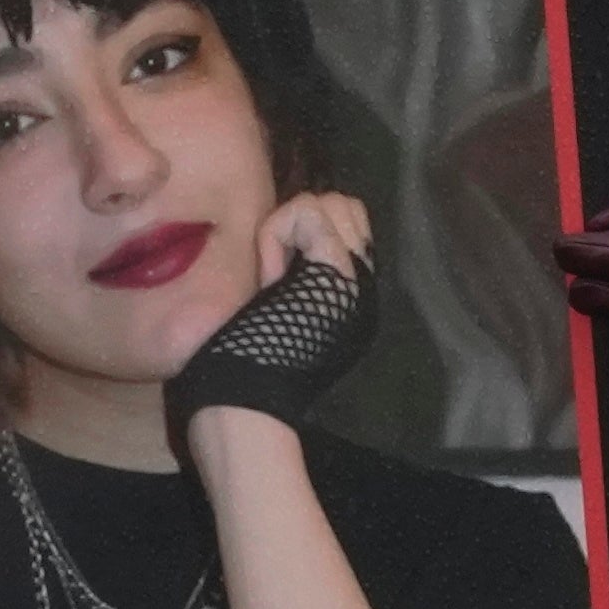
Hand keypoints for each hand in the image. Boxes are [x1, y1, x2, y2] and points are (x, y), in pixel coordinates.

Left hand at [163, 196, 386, 439]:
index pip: (348, 224)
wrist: (247, 405)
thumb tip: (283, 236)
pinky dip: (275, 236)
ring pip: (331, 203)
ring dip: (289, 228)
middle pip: (347, 206)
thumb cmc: (244, 366)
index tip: (274, 280)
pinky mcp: (337, 274)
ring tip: (272, 278)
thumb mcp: (275, 311)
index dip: (304, 233)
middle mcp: (365, 288)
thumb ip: (291, 276)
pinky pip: (308, 213)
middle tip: (274, 275)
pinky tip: (267, 278)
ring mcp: (356, 280)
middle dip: (302, 223)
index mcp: (353, 300)